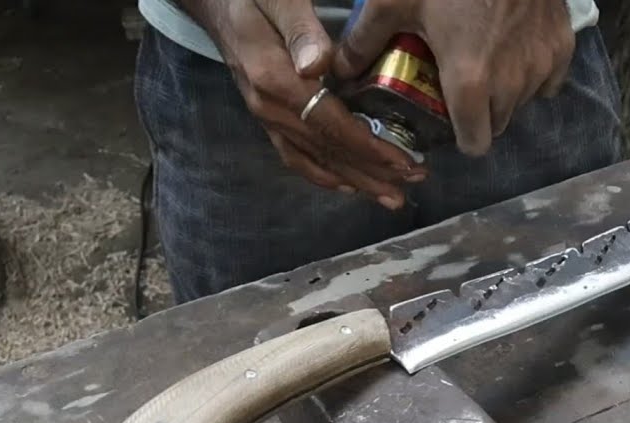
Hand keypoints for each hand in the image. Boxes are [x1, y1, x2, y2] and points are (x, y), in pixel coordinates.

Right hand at [182, 0, 426, 206]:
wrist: (217, 4)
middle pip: (327, 150)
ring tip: (391, 197)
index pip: (330, 125)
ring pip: (314, 160)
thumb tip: (319, 66)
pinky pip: (295, 156)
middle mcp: (268, 107)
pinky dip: (324, 175)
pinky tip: (349, 186)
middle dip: (372, 172)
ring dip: (355, 181)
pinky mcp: (266, 119)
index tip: (403, 163)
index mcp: (275, 80)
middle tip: (413, 184)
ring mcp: (265, 117)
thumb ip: (300, 31)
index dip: (369, 148)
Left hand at [334, 0, 574, 155]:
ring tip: (486, 58)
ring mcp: (542, 65)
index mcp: (470, 82)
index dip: (459, 138)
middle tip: (460, 82)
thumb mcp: (395, 1)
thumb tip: (340, 70)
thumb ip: (366, 40)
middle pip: (497, 125)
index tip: (448, 120)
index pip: (474, 145)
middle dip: (480, 114)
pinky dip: (532, 72)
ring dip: (505, 92)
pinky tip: (514, 47)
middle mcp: (512, 85)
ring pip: (522, 102)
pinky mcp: (563, 48)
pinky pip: (548, 80)